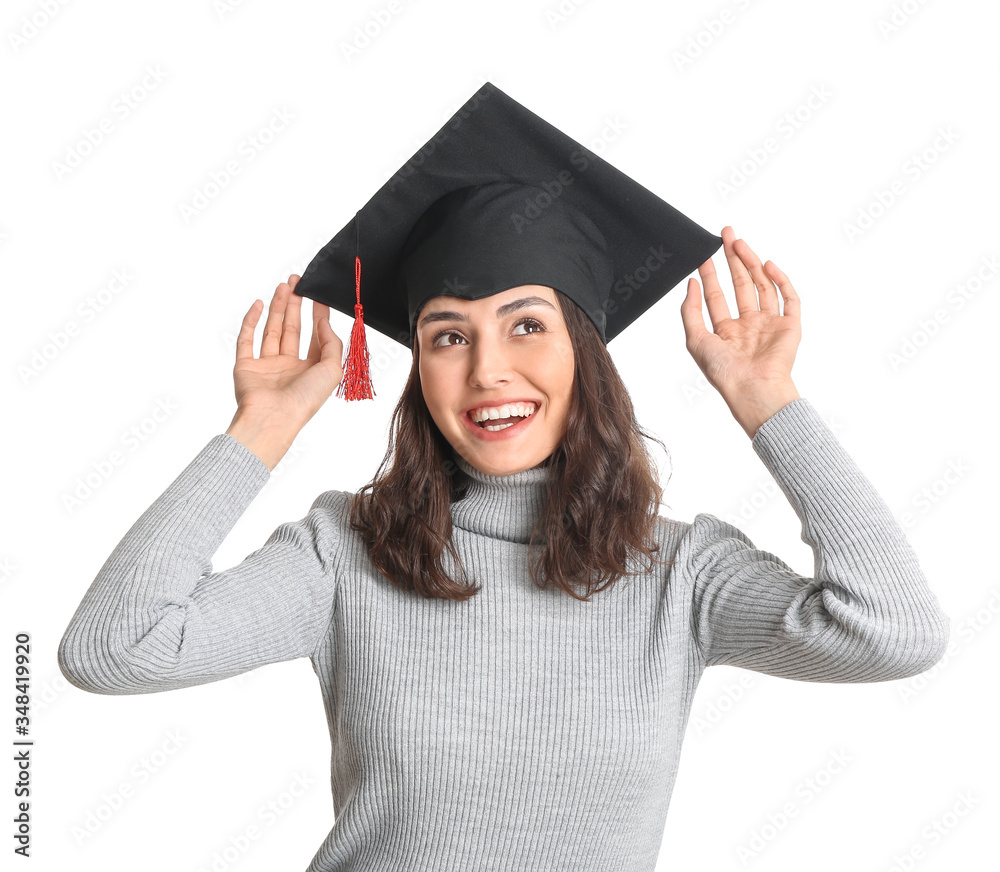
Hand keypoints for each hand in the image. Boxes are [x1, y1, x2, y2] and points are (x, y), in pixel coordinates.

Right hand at [230, 275, 343, 432]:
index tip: (318, 296)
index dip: (317, 315)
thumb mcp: (332, 370)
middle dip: (295, 305)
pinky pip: (247, 339)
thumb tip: (323, 322)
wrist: (273, 417)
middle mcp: (289, 367)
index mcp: (310, 371)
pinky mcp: (246, 366)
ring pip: (272, 330)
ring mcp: (266, 366)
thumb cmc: (304, 400)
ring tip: (283, 286)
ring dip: (277, 308)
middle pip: (293, 329)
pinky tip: (258, 304)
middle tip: (297, 283)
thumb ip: (331, 344)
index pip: (315, 337)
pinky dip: (251, 321)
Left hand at [680, 226, 801, 437]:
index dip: (710, 274)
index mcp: (726, 332)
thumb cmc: (723, 372)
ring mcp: (770, 324)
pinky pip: (788, 298)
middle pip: (741, 285)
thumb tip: (691, 284)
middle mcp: (748, 326)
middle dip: (733, 260)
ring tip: (740, 243)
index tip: (705, 254)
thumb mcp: (695, 340)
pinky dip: (780, 280)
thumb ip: (690, 311)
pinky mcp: (790, 326)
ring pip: (762, 286)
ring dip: (752, 263)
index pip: (717, 296)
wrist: (753, 389)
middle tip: (726, 235)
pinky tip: (767, 265)